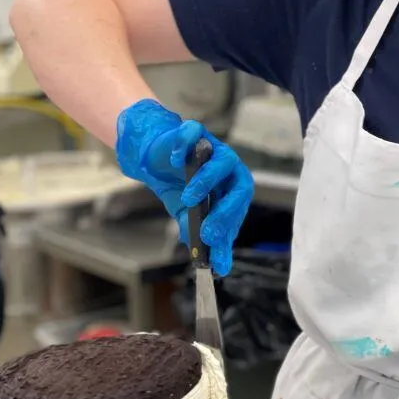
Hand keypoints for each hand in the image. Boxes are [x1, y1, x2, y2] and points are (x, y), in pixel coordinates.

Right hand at [116, 99, 253, 275]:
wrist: (157, 162)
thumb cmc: (179, 189)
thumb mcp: (190, 217)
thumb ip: (205, 238)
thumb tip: (218, 267)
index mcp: (233, 188)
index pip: (240, 207)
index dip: (230, 226)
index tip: (216, 246)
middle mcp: (229, 168)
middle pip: (241, 184)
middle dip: (226, 209)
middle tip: (208, 230)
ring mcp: (213, 148)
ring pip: (223, 160)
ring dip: (208, 180)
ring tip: (189, 198)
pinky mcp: (193, 132)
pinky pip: (194, 134)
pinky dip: (185, 146)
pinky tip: (175, 160)